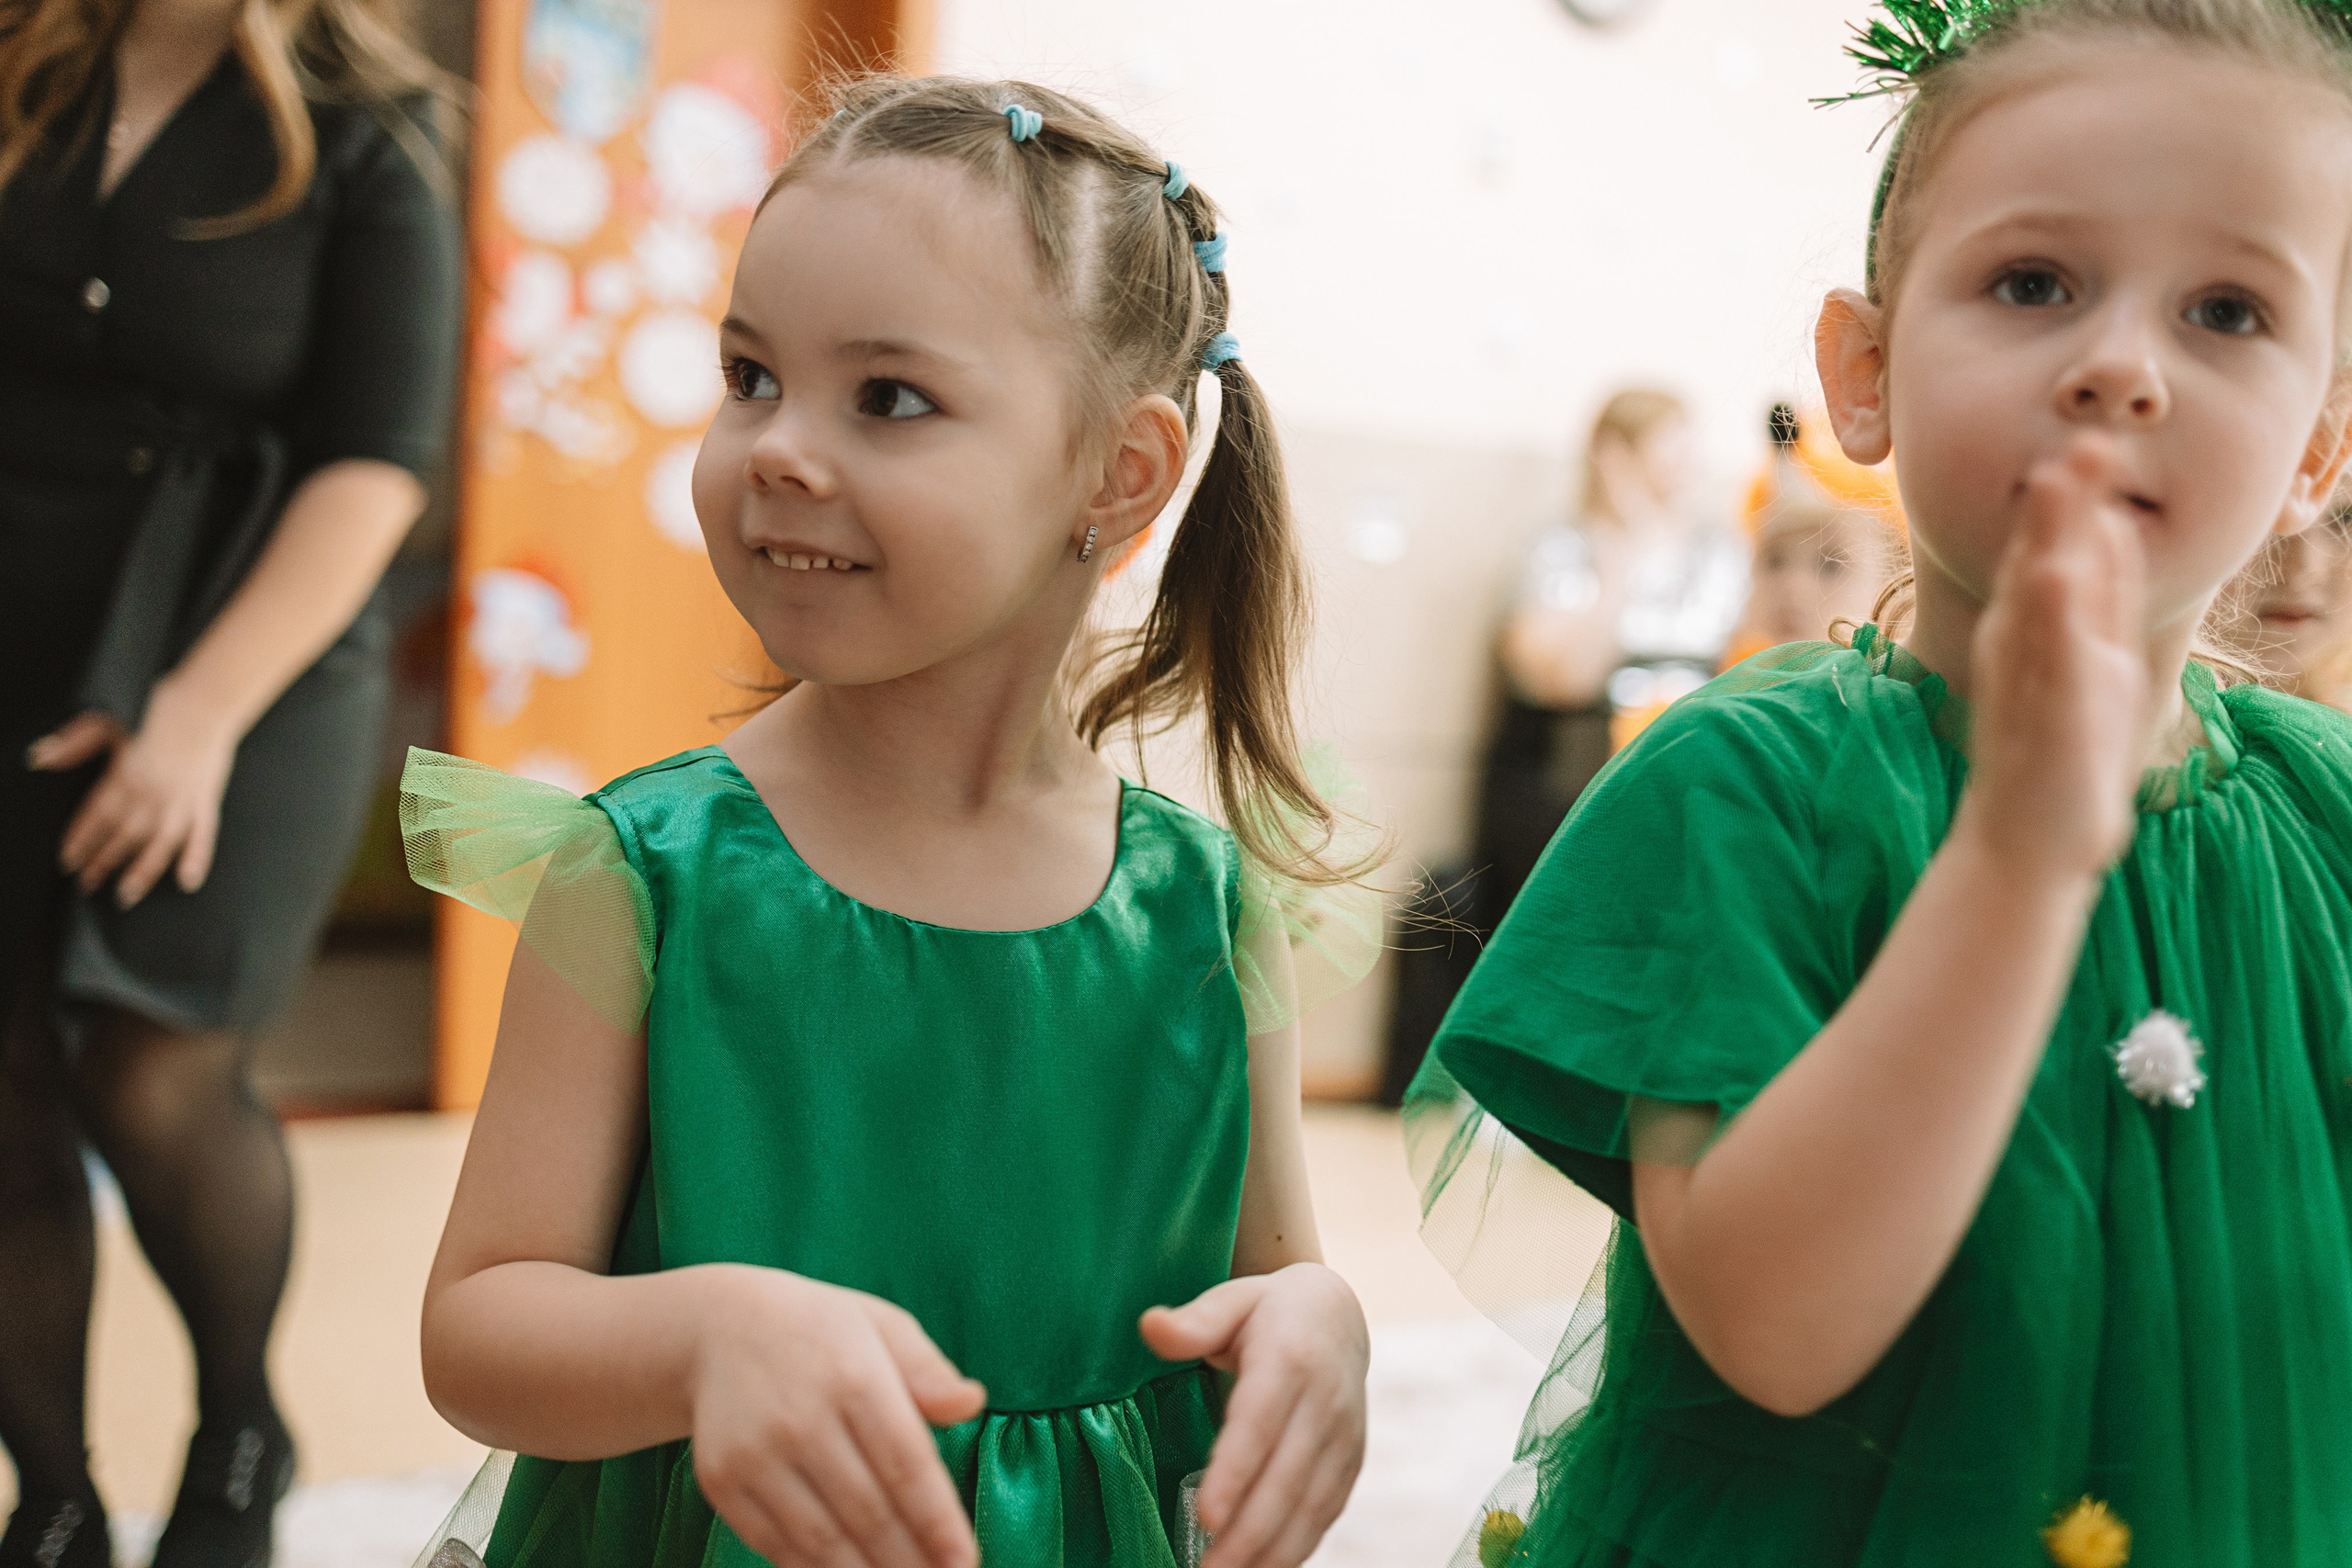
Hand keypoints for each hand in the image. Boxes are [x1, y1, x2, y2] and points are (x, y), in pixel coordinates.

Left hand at [30, 681, 239, 907]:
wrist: (206, 701)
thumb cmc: (157, 706)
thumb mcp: (107, 719)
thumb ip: (73, 742)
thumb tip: (39, 757)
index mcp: (125, 776)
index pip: (96, 817)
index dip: (80, 840)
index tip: (67, 860)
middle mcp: (152, 796)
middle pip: (122, 836)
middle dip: (102, 862)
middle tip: (87, 884)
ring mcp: (181, 802)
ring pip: (157, 845)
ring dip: (140, 872)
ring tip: (125, 895)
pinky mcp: (206, 801)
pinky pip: (202, 836)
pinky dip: (195, 859)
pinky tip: (186, 881)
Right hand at [690, 1268, 985, 1567]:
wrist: (720, 1328)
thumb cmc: (824, 1333)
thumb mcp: (883, 1327)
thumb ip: (929, 1371)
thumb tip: (972, 1403)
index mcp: (853, 1377)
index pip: (907, 1466)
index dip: (939, 1523)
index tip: (965, 1561)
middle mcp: (801, 1419)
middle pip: (869, 1511)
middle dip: (911, 1560)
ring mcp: (755, 1455)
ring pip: (822, 1540)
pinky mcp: (722, 1481)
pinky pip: (775, 1545)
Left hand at [1140, 1263, 1367, 1567]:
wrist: (1339, 1316)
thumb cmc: (1266, 1311)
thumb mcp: (1231, 1300)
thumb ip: (1193, 1322)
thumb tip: (1149, 1325)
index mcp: (1290, 1358)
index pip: (1259, 1423)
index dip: (1235, 1473)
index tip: (1205, 1515)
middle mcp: (1325, 1402)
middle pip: (1287, 1478)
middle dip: (1247, 1533)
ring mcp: (1344, 1437)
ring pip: (1311, 1505)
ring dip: (1271, 1552)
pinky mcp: (1351, 1463)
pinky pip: (1326, 1514)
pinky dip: (1296, 1548)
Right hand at [1957, 433, 2150, 886]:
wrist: (2027, 839)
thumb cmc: (2062, 749)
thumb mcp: (2093, 659)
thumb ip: (2099, 595)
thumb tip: (2111, 524)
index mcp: (2041, 626)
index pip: (2063, 549)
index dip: (2080, 498)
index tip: (2098, 440)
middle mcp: (2024, 644)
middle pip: (2042, 557)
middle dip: (2061, 501)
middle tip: (2082, 441)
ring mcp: (2028, 680)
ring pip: (2036, 598)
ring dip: (2045, 537)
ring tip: (2058, 482)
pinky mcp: (2039, 718)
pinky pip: (2043, 661)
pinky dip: (2047, 616)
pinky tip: (2052, 576)